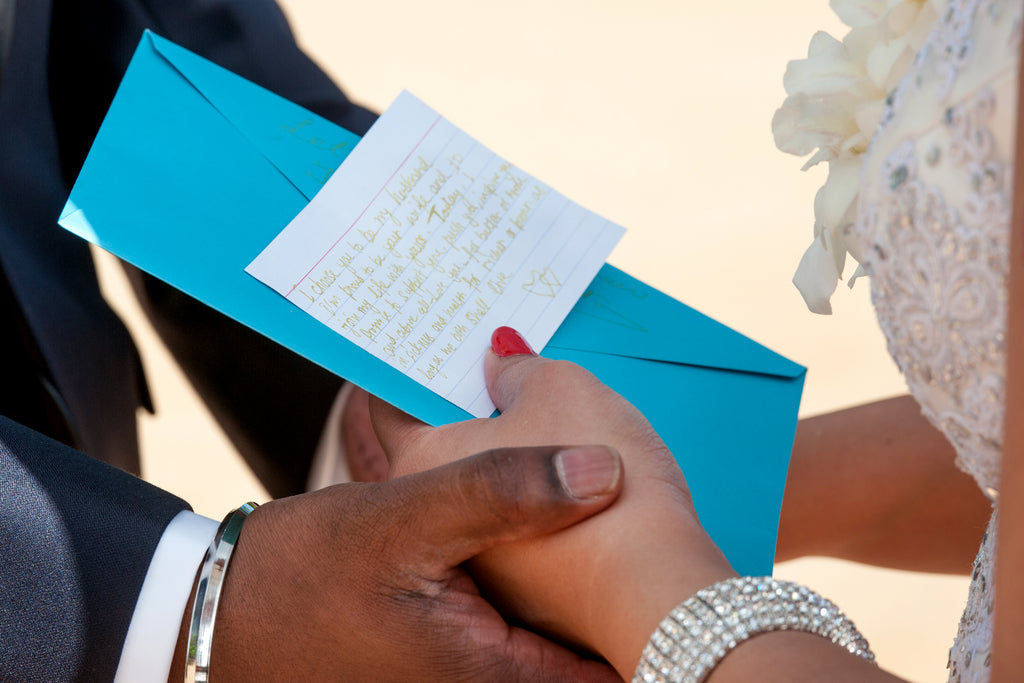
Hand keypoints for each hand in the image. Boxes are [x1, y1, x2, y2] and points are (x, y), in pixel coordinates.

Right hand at [169, 445, 623, 681]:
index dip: (649, 603)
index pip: (614, 658)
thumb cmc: (303, 577)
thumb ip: (504, 491)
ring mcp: (469, 666)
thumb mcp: (406, 519)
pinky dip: (522, 559)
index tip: (668, 544)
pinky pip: (510, 606)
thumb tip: (604, 471)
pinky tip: (516, 510)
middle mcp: (489, 680)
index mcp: (497, 674)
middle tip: (626, 495)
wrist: (221, 612)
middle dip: (607, 568)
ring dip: (564, 555)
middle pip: (586, 634)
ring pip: (549, 613)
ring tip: (578, 492)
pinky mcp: (450, 645)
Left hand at [372, 327, 735, 677]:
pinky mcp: (526, 594)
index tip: (441, 354)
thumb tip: (498, 361)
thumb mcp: (560, 389)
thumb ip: (519, 369)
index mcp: (426, 460)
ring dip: (514, 462)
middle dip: (473, 415)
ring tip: (561, 426)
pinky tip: (586, 488)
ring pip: (487, 497)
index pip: (392, 404)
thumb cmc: (597, 472)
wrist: (653, 589)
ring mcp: (480, 564)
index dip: (417, 372)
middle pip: (443, 451)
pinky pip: (525, 535)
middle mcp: (439, 520)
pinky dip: (543, 507)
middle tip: (509, 376)